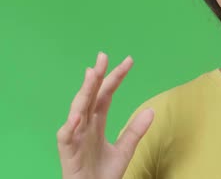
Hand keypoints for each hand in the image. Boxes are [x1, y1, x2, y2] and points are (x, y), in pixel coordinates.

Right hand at [57, 52, 153, 178]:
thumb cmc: (103, 174)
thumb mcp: (125, 150)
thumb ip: (135, 131)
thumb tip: (151, 110)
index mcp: (97, 123)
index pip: (106, 95)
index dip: (115, 79)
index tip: (128, 61)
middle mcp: (84, 126)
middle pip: (90, 96)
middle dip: (97, 76)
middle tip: (103, 56)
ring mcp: (75, 137)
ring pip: (78, 110)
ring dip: (84, 92)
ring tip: (92, 74)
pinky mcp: (68, 152)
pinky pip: (66, 136)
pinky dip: (71, 125)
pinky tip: (78, 114)